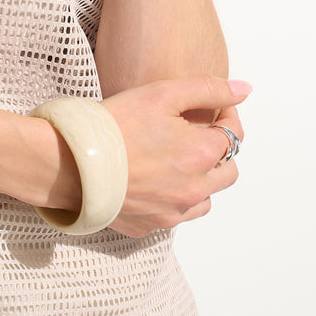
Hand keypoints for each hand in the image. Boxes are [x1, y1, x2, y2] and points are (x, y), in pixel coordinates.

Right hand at [100, 75, 250, 238]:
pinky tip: (155, 180)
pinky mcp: (151, 226)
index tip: (213, 110)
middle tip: (194, 134)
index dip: (227, 118)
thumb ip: (208, 89)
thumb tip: (244, 89)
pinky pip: (177, 215)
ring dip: (201, 179)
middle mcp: (193, 189)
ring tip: (176, 160)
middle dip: (219, 151)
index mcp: (200, 155)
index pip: (234, 136)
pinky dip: (175, 198)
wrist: (71, 163)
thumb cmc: (114, 126)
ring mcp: (172, 212)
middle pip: (228, 172)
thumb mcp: (162, 93)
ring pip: (206, 198)